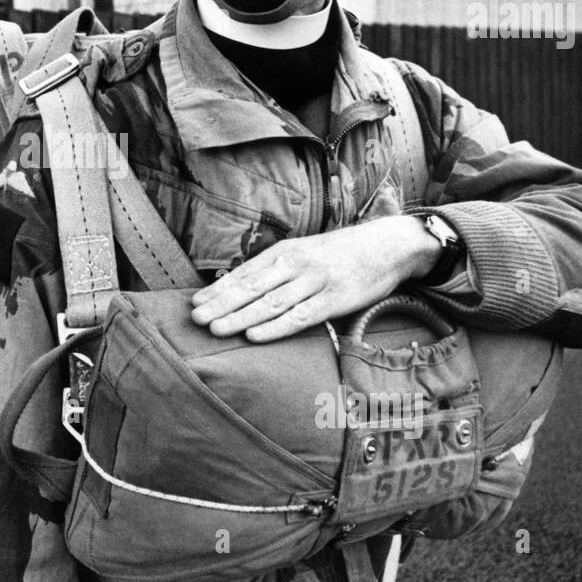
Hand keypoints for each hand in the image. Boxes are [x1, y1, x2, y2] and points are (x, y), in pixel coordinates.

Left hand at [189, 215, 441, 341]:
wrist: (387, 246)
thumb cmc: (340, 253)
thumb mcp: (305, 252)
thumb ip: (278, 268)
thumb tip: (243, 286)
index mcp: (286, 252)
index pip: (245, 272)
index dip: (218, 289)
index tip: (195, 302)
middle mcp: (296, 264)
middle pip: (252, 287)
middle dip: (221, 304)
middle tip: (195, 318)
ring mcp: (315, 282)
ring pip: (270, 303)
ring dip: (240, 317)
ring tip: (215, 328)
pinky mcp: (335, 300)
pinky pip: (300, 317)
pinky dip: (276, 327)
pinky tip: (255, 336)